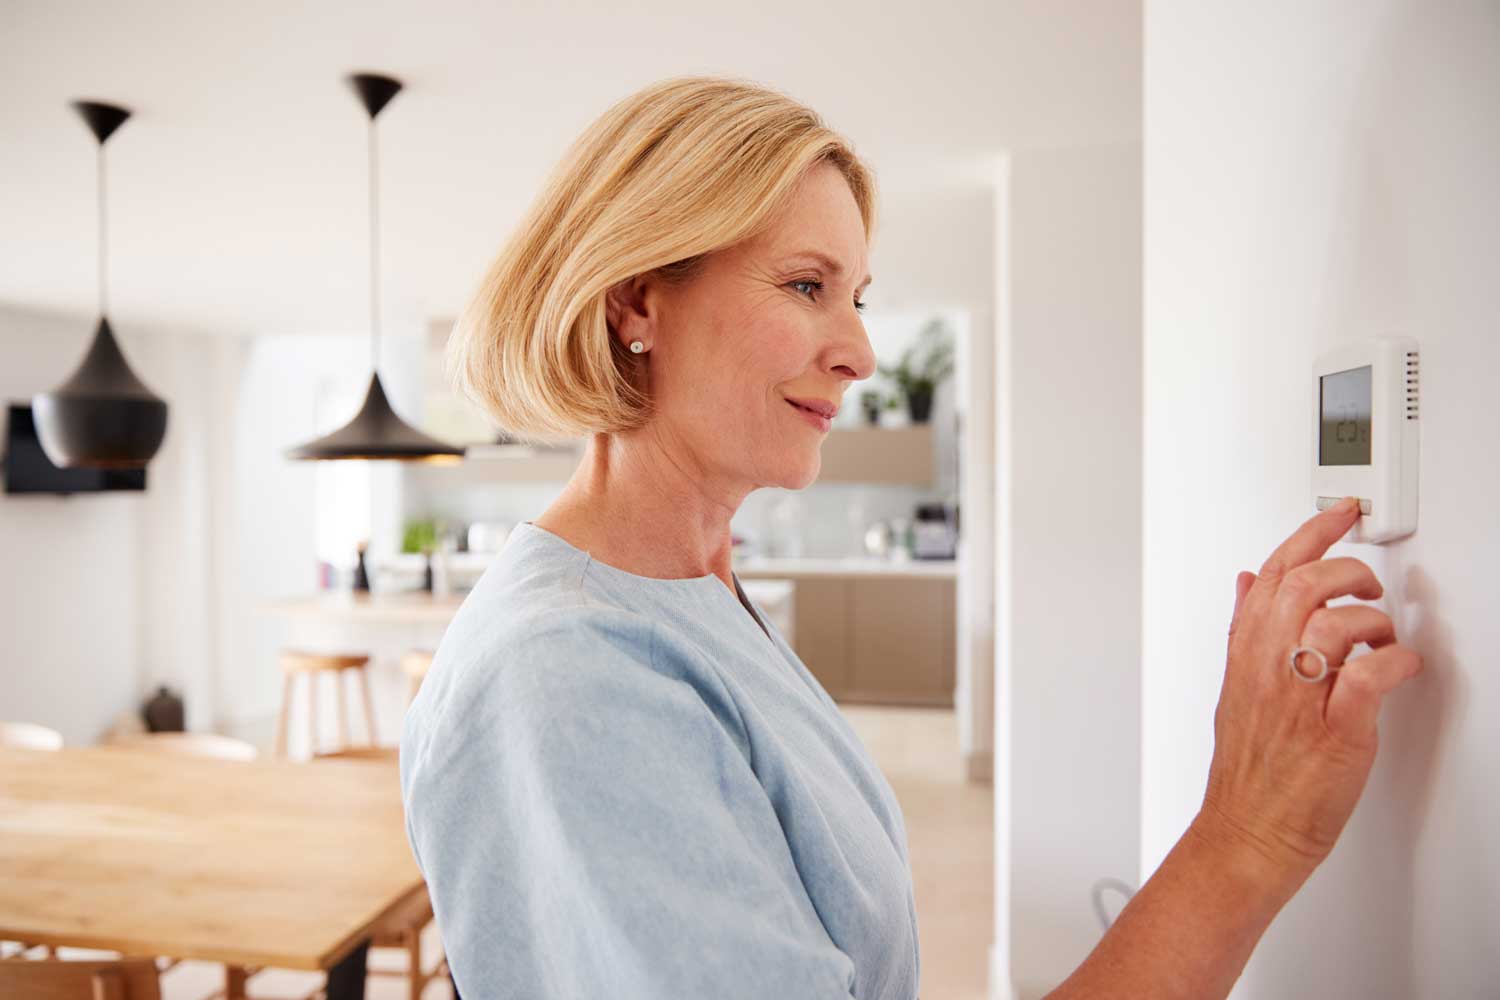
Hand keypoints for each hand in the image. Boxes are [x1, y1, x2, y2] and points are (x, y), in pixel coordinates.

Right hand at [1194, 497, 1423, 892]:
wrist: (1248, 832)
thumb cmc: (1247, 770)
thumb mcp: (1233, 686)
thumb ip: (1243, 630)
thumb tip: (1247, 582)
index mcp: (1245, 654)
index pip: (1273, 573)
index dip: (1310, 534)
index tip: (1340, 514)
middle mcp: (1268, 669)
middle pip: (1305, 586)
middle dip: (1348, 571)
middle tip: (1368, 585)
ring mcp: (1300, 700)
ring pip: (1334, 624)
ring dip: (1373, 622)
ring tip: (1382, 638)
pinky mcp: (1335, 733)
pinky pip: (1367, 678)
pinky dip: (1393, 663)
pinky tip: (1397, 667)